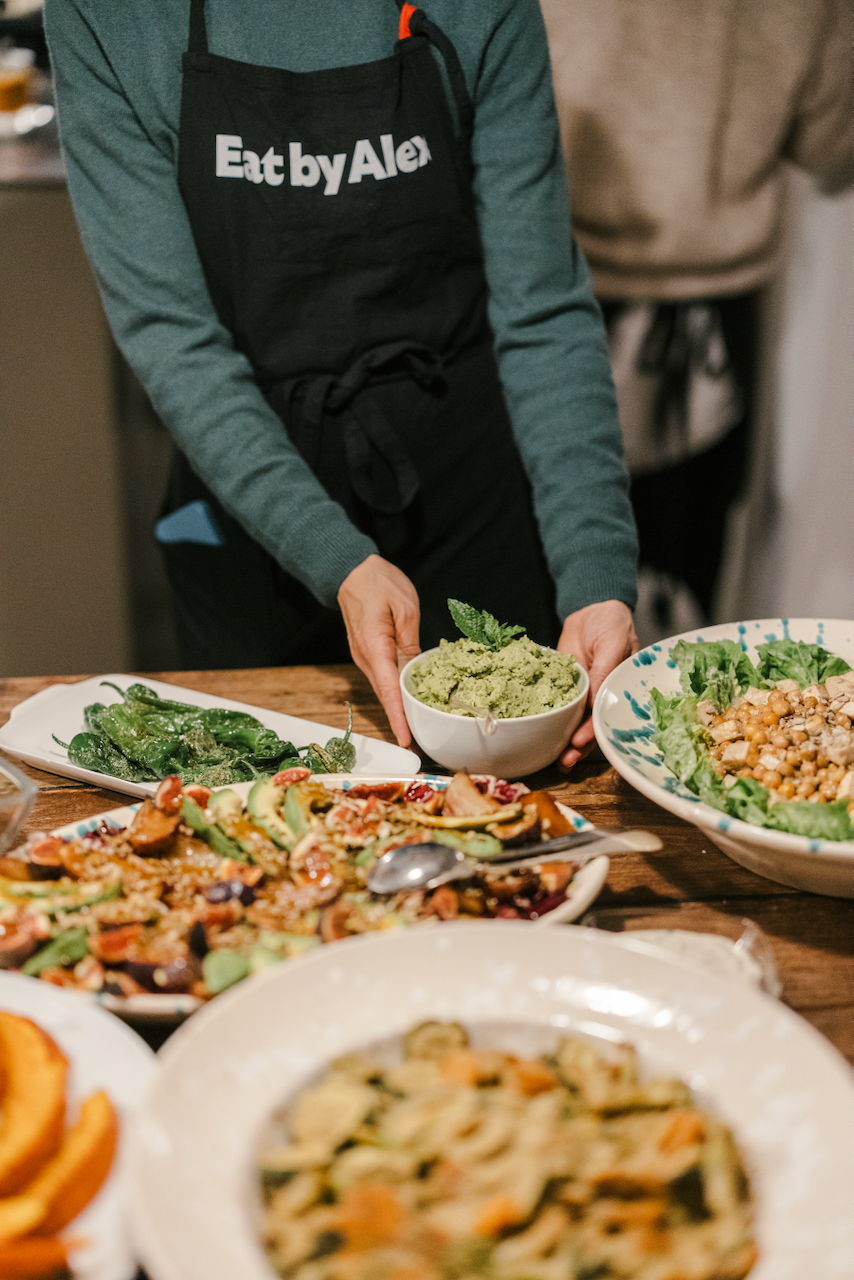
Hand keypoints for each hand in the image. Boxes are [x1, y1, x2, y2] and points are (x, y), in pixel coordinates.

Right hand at [338, 555, 420, 747]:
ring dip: (398, 709)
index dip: (398, 716)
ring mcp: (364, 657)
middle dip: (400, 721)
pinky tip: (408, 701)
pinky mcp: (368, 653)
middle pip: (385, 696)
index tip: (406, 738)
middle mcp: (366, 657)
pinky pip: (383, 678)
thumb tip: (414, 669)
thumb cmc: (379, 582)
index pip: (388, 689)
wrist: (351, 572)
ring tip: (417, 728)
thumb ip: (410, 641)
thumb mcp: (406, 607)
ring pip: (384, 689)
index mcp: (375, 647)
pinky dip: (395, 693)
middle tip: (419, 742)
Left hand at [556, 600, 637, 770]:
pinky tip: (544, 739)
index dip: (594, 731)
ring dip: (566, 742)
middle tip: (566, 760)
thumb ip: (605, 671)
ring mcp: (583, 693)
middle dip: (579, 746)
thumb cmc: (612, 624)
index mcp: (620, 690)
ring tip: (558, 761)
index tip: (579, 741)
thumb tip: (596, 700)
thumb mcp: (613, 644)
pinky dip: (553, 723)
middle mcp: (602, 696)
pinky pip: (560, 707)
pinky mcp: (566, 686)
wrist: (592, 609)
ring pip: (575, 722)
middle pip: (591, 727)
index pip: (608, 716)